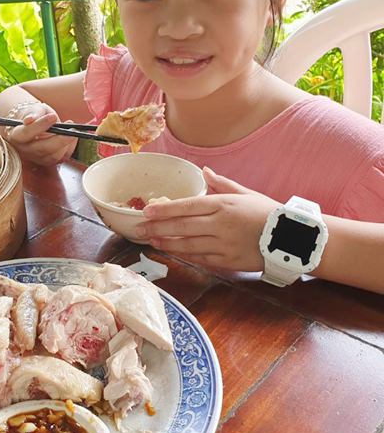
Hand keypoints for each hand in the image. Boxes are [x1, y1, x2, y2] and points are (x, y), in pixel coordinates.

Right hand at [4, 103, 76, 165]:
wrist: (35, 124)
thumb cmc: (34, 115)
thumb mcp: (33, 109)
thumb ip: (33, 113)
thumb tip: (29, 120)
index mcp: (16, 136)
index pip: (26, 133)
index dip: (40, 125)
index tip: (53, 117)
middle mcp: (25, 150)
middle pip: (42, 148)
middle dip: (58, 139)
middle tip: (70, 127)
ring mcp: (36, 158)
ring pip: (53, 156)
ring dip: (66, 144)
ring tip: (73, 129)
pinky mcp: (48, 161)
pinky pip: (62, 158)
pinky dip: (70, 148)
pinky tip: (74, 136)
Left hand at [134, 167, 279, 271]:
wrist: (293, 238)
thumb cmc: (268, 213)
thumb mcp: (245, 193)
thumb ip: (221, 184)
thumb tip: (204, 171)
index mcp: (223, 204)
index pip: (187, 206)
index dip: (164, 210)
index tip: (147, 212)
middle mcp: (221, 224)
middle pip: (182, 226)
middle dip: (158, 228)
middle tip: (140, 230)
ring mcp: (224, 244)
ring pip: (188, 245)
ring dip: (167, 243)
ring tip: (152, 241)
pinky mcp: (229, 261)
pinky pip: (202, 259)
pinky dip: (185, 256)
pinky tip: (173, 252)